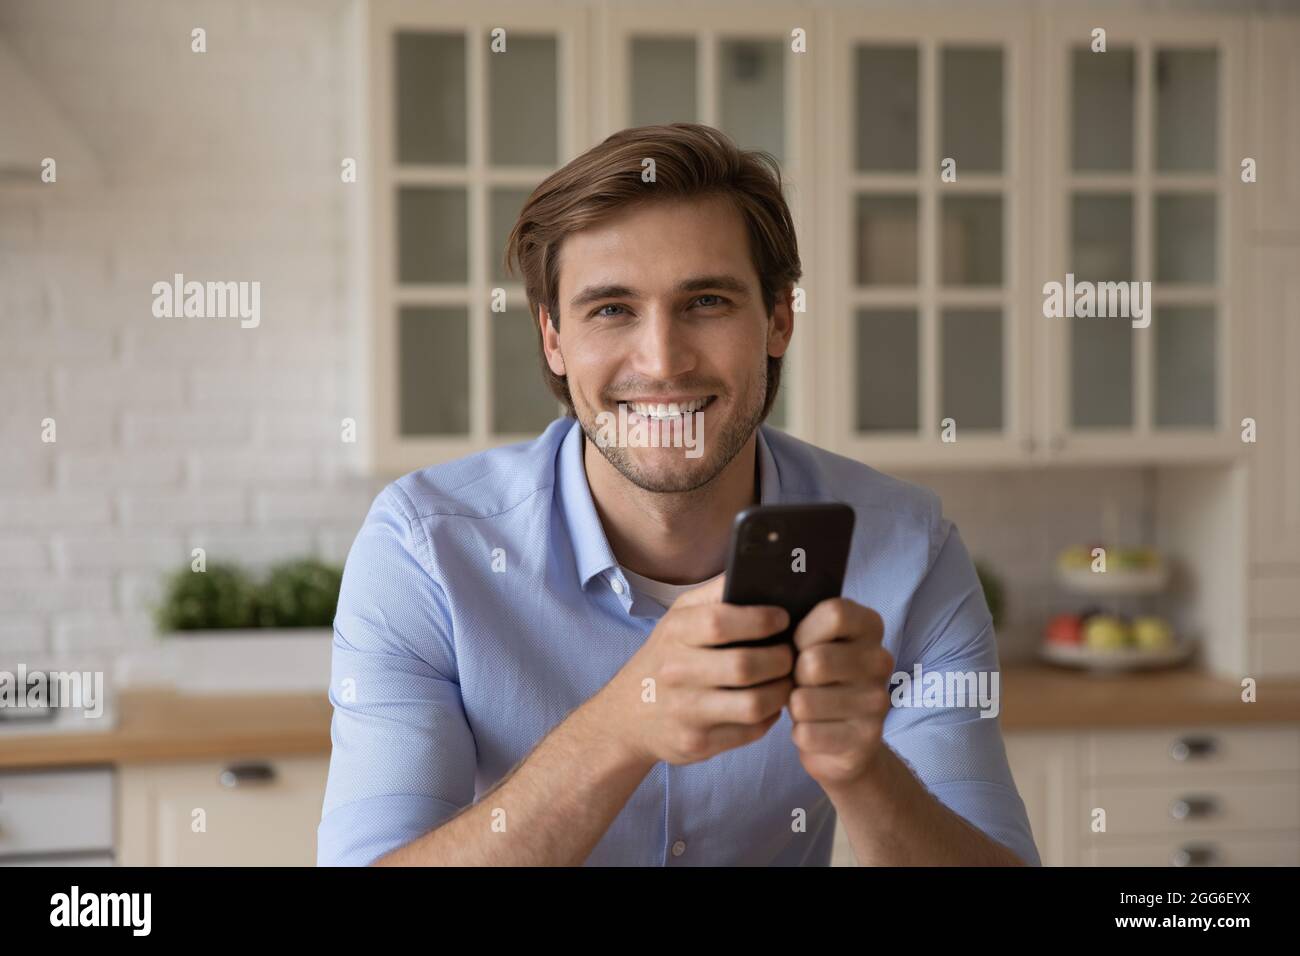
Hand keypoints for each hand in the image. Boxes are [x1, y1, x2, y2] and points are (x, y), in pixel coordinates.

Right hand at [599, 574, 794, 767]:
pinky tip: (768, 703)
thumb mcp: (678, 619)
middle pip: (745, 666)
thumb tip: (759, 569)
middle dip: (781, 658)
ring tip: (786, 678)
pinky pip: (751, 731)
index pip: (722, 622)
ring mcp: (685, 712)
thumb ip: (716, 594)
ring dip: (782, 690)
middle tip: (792, 653)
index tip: (783, 619)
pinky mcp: (697, 744)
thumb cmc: (665, 658)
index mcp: (674, 633)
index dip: (761, 620)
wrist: (626, 717)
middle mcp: (676, 672)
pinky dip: (769, 716)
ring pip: (754, 703)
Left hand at [788, 597, 893, 788]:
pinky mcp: (865, 739)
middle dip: (793, 675)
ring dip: (794, 706)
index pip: (835, 613)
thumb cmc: (817, 679)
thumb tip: (766, 619)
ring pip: (803, 701)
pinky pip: (806, 733)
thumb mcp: (814, 642)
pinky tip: (816, 729)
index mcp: (870, 626)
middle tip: (801, 682)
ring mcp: (877, 702)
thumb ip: (801, 624)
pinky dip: (801, 734)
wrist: (844, 740)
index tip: (800, 644)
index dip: (804, 632)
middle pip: (814, 661)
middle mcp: (881, 661)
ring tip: (808, 705)